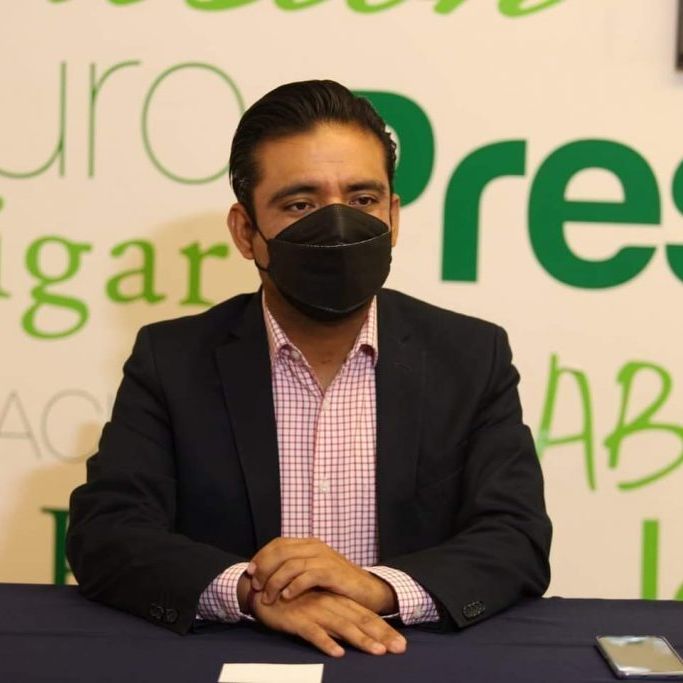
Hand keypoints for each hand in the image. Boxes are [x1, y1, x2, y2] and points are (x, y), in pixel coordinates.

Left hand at [247, 537, 396, 613]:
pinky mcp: (332, 573)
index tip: (249, 572)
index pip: (278, 543)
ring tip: (267, 597)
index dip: (261, 556)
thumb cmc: (336, 585)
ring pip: (291, 564)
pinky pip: (307, 576)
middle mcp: (315, 547)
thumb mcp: (313, 572)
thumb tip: (264, 575)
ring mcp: (324, 558)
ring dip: (275, 581)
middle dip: (264, 569)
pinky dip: (294, 586)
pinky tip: (287, 597)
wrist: (367, 590)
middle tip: (255, 586)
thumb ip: (293, 569)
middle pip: (281, 552)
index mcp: (309, 544)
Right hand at [251, 589, 406, 657]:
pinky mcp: (297, 619)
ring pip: (341, 625)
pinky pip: (312, 632)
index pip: (365, 615)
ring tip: (377, 651)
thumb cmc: (292, 600)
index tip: (401, 644)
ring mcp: (314, 610)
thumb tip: (354, 634)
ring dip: (360, 639)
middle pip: (359, 620)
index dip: (384, 629)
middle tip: (399, 648)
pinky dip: (325, 642)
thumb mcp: (317, 606)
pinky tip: (337, 653)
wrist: (261, 590)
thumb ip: (335, 615)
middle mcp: (329, 603)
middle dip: (381, 635)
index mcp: (336, 600)